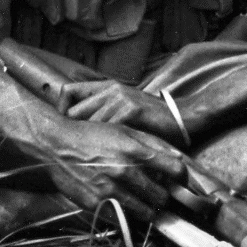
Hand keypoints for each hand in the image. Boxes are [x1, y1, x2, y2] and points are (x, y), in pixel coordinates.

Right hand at [32, 114, 190, 216]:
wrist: (56, 144)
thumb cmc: (91, 135)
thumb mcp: (123, 131)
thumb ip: (152, 143)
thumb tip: (178, 157)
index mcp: (135, 150)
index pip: (176, 170)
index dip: (182, 178)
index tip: (180, 181)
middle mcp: (125, 171)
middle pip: (162, 196)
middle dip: (162, 196)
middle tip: (158, 194)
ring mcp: (110, 190)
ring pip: (145, 212)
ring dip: (148, 209)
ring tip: (144, 203)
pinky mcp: (96, 204)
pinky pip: (122, 218)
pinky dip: (127, 214)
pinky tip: (123, 205)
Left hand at [60, 76, 189, 145]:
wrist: (184, 116)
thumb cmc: (154, 119)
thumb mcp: (125, 109)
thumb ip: (105, 112)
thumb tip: (81, 129)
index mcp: (107, 87)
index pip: (68, 91)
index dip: (62, 110)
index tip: (66, 129)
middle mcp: (111, 89)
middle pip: (74, 111)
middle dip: (73, 133)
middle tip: (75, 150)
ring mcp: (121, 98)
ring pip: (90, 123)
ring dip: (90, 143)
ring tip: (88, 158)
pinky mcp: (132, 109)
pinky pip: (110, 128)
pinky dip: (108, 145)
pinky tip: (110, 157)